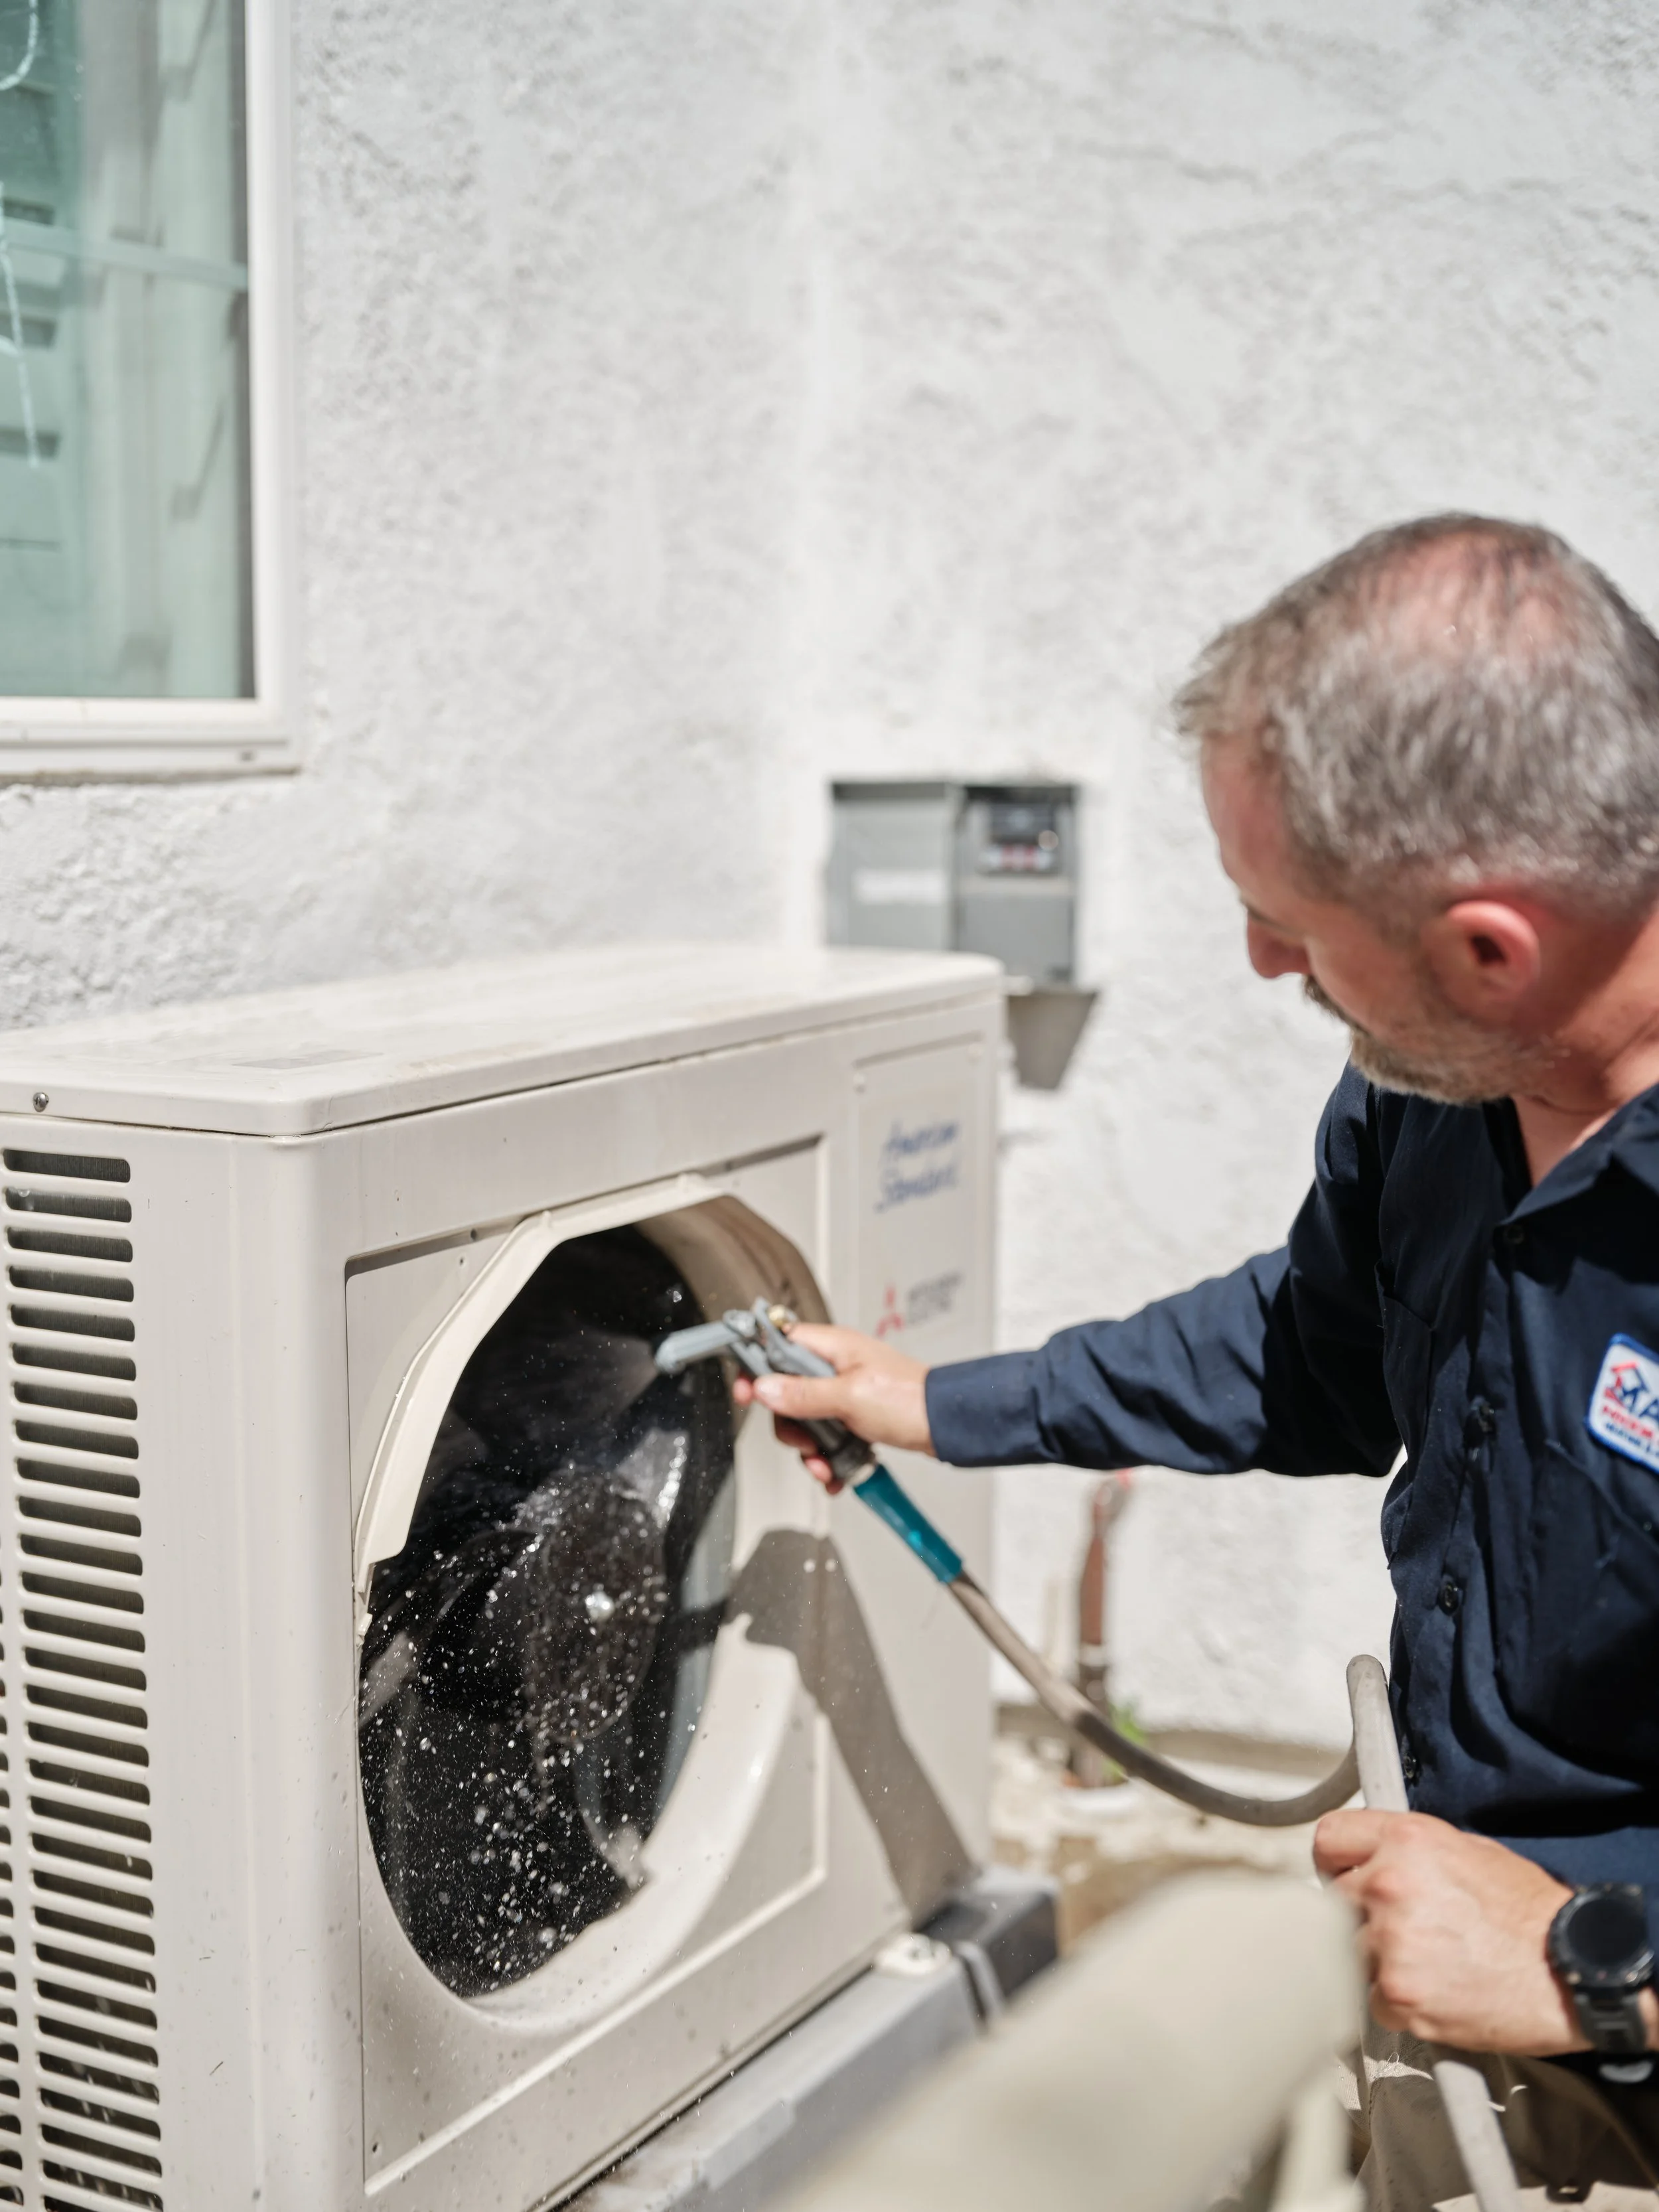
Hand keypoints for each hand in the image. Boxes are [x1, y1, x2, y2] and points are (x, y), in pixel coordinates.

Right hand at [732, 1323, 933, 1490]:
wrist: (947, 1425)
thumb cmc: (909, 1399)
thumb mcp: (849, 1396)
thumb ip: (803, 1393)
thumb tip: (764, 1388)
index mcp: (832, 1348)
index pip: (779, 1343)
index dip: (757, 1365)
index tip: (746, 1392)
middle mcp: (836, 1367)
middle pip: (787, 1392)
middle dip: (791, 1425)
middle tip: (804, 1441)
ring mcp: (845, 1392)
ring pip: (806, 1420)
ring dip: (810, 1449)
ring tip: (824, 1466)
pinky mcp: (856, 1416)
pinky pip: (827, 1437)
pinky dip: (828, 1457)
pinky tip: (835, 1473)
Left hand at [1313, 1809, 1656, 2053]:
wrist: (1571, 1971)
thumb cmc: (1530, 1914)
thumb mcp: (1468, 1850)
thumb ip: (1408, 1852)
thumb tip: (1372, 1860)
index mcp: (1405, 1841)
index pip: (1328, 1840)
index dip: (1336, 1864)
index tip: (1344, 1878)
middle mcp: (1389, 1885)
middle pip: (1332, 1902)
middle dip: (1359, 1917)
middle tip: (1399, 1930)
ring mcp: (1390, 1943)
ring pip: (1349, 1954)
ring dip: (1378, 1962)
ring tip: (1427, 1963)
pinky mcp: (1399, 1995)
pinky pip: (1372, 2000)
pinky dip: (1397, 2001)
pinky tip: (1435, 1992)